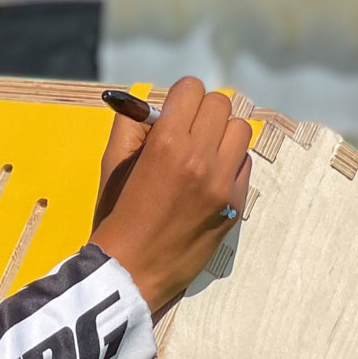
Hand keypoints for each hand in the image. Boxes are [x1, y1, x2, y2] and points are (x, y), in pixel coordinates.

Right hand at [89, 76, 251, 310]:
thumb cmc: (115, 215)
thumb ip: (130, 125)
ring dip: (222, 135)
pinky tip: (208, 180)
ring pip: (241, 130)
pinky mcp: (237, 204)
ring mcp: (224, 183)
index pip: (191, 88)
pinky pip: (245, 164)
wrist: (132, 269)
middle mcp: (201, 158)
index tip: (170, 113)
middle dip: (201, 112)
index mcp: (166, 143)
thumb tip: (148, 103)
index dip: (178, 98)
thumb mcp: (112, 164)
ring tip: (202, 153)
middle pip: (221, 104)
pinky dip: (229, 164)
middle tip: (186, 131)